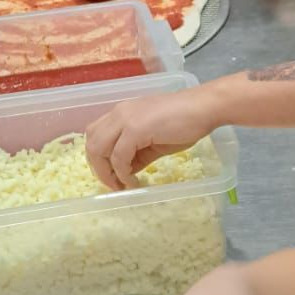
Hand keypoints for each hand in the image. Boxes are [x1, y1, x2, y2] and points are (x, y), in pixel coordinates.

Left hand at [84, 85, 218, 187]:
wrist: (203, 109)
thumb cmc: (184, 123)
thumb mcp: (154, 142)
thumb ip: (137, 155)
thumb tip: (126, 172)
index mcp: (121, 113)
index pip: (96, 135)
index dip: (99, 159)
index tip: (111, 177)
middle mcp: (118, 113)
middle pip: (91, 143)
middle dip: (98, 168)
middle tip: (113, 185)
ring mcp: (125, 119)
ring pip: (98, 148)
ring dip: (106, 172)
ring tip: (120, 185)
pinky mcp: (135, 128)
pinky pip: (119, 156)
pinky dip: (122, 173)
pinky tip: (133, 181)